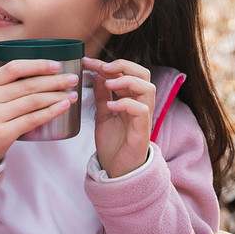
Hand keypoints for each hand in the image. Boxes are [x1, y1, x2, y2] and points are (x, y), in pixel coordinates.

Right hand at [0, 59, 78, 163]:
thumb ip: (8, 85)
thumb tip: (42, 73)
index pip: (14, 68)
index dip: (37, 65)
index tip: (57, 65)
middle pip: (28, 85)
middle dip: (55, 81)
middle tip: (73, 79)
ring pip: (33, 101)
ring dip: (57, 96)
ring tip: (72, 94)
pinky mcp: (3, 133)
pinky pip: (32, 119)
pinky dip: (51, 112)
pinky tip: (63, 107)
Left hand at [83, 56, 155, 177]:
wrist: (116, 172)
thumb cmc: (113, 144)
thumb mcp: (103, 115)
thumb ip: (103, 96)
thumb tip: (98, 75)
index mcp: (131, 99)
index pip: (126, 72)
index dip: (108, 64)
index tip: (87, 61)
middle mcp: (140, 105)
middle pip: (144, 74)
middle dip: (123, 65)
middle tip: (102, 67)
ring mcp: (143, 118)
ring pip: (147, 89)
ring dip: (126, 81)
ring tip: (108, 83)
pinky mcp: (142, 131)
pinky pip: (142, 110)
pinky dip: (126, 103)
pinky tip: (110, 105)